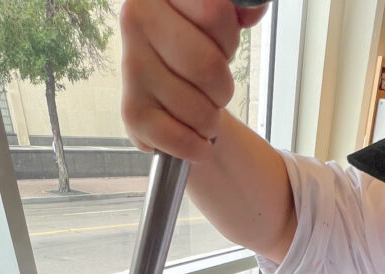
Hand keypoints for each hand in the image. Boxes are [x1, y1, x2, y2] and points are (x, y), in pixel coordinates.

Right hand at [120, 0, 269, 161]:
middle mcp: (136, 21)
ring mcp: (131, 68)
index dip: (228, 39)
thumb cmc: (197, 49)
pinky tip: (196, 140)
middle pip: (208, 66)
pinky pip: (182, 140)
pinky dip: (198, 148)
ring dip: (211, 120)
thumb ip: (237, 8)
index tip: (218, 46)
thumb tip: (253, 10)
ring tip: (200, 110)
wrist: (168, 92)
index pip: (215, 12)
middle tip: (214, 89)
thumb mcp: (219, 22)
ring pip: (199, 109)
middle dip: (222, 87)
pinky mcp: (132, 113)